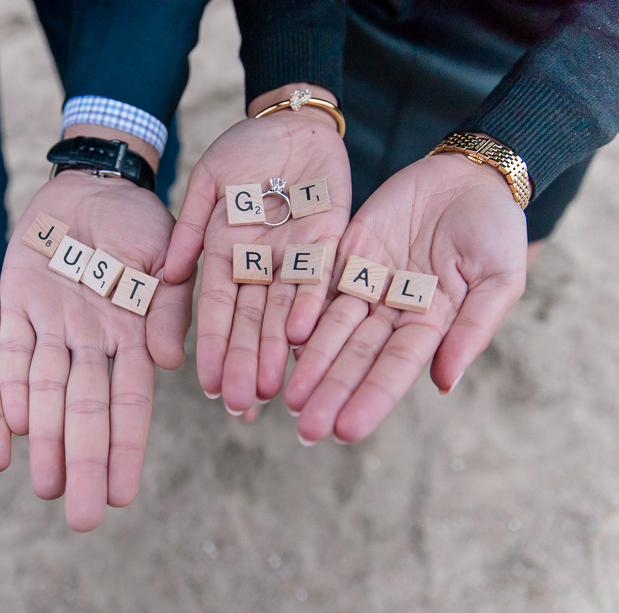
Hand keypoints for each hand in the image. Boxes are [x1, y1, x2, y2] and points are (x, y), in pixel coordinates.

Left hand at [0, 171, 193, 530]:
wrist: (91, 185)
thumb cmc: (139, 219)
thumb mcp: (168, 252)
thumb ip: (169, 305)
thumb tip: (173, 363)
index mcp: (130, 333)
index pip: (129, 401)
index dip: (125, 448)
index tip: (124, 494)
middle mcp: (90, 341)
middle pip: (86, 411)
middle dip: (84, 463)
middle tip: (82, 517)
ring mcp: (51, 326)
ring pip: (46, 392)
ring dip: (45, 440)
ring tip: (43, 487)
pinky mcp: (15, 305)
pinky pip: (10, 351)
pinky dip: (9, 386)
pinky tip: (10, 425)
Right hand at [163, 110, 350, 412]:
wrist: (290, 121)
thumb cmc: (243, 149)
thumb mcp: (209, 182)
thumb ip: (191, 229)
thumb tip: (168, 274)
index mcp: (226, 255)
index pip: (215, 309)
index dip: (212, 345)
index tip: (205, 382)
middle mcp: (260, 266)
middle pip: (250, 322)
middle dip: (243, 362)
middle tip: (238, 404)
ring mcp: (295, 257)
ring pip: (284, 312)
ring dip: (275, 351)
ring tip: (270, 388)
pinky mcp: (330, 243)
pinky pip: (322, 279)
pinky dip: (312, 307)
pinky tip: (303, 339)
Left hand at [284, 153, 527, 442]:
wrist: (468, 175)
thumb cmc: (495, 228)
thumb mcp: (500, 277)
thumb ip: (473, 327)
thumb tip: (444, 383)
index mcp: (431, 323)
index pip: (396, 367)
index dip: (371, 398)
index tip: (346, 431)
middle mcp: (391, 312)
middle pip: (356, 357)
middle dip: (331, 392)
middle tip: (304, 430)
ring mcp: (365, 284)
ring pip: (331, 328)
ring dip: (310, 363)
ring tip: (287, 398)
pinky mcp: (344, 254)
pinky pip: (318, 285)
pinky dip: (302, 311)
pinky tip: (284, 338)